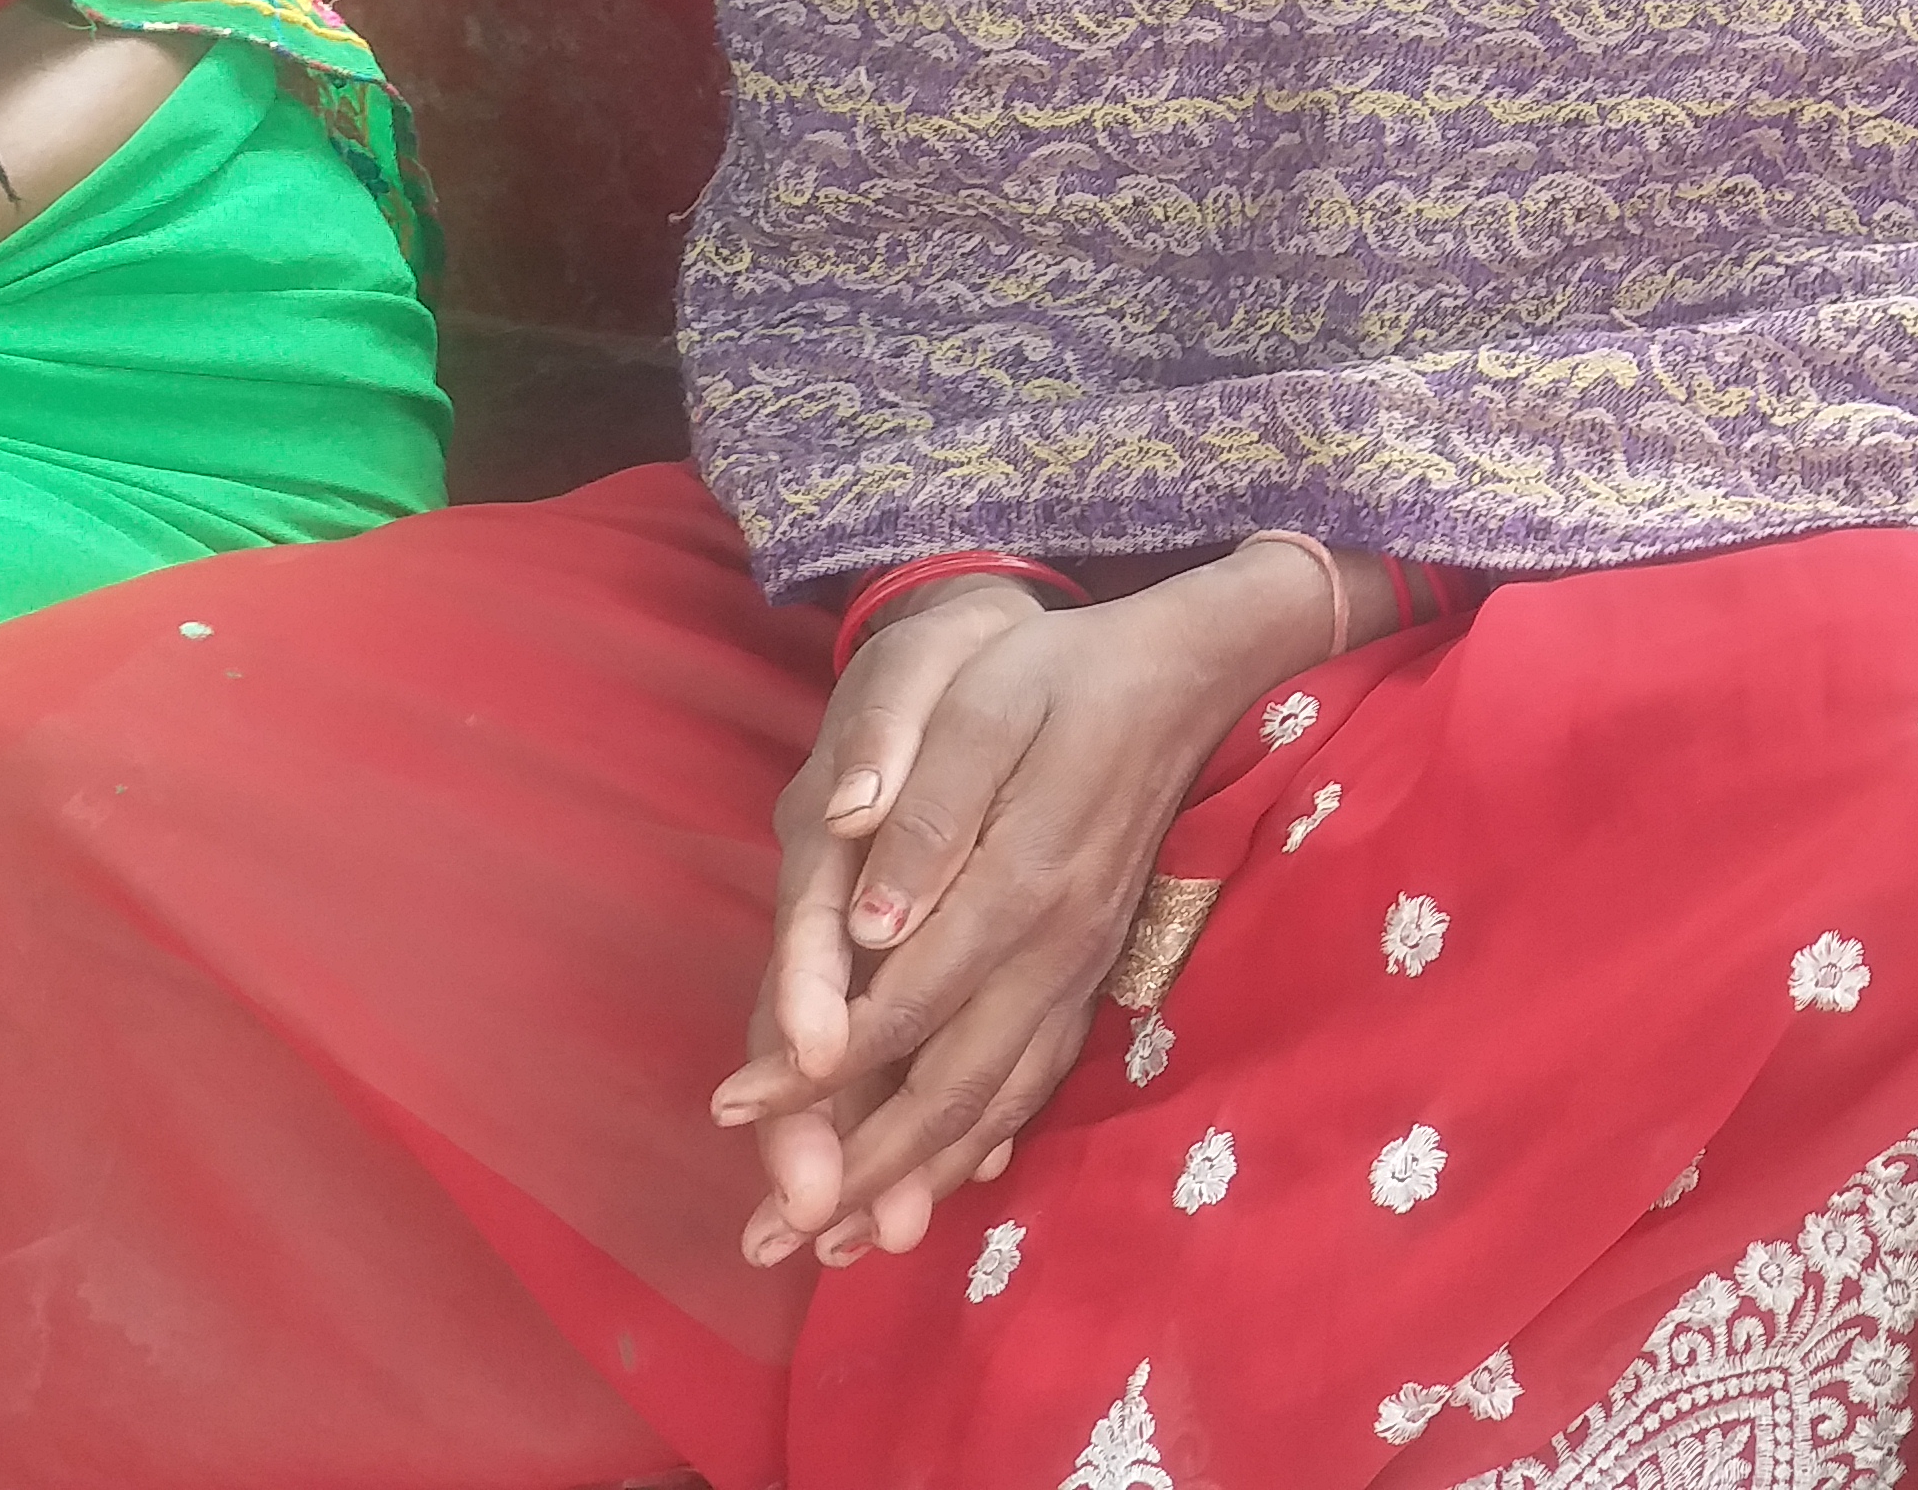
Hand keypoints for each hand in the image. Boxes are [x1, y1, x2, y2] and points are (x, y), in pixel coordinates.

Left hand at [710, 545, 1332, 1267]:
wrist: (1186, 672)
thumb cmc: (1062, 676)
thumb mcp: (983, 708)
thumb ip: (930, 815)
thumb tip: (870, 928)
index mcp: (1019, 882)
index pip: (900, 1003)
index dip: (815, 1068)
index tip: (731, 1112)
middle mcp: (1054, 945)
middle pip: (950, 1084)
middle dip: (858, 1169)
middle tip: (774, 1238)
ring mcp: (1080, 963)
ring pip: (998, 1096)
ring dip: (918, 1176)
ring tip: (846, 1244)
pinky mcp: (1092, 964)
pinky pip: (1040, 1073)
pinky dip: (988, 1137)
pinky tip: (952, 1177)